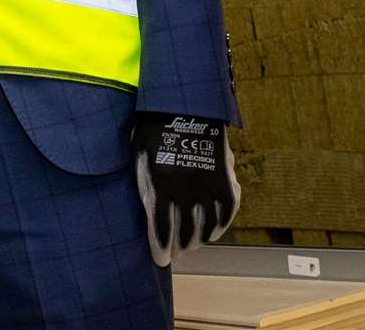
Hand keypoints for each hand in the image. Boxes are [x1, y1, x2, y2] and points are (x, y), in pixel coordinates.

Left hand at [132, 113, 239, 266]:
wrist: (183, 105)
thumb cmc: (152, 128)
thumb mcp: (138, 154)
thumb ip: (143, 182)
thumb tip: (146, 209)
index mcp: (160, 184)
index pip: (161, 227)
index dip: (160, 247)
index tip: (160, 260)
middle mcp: (185, 189)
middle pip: (184, 230)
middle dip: (179, 246)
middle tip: (176, 253)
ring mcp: (207, 185)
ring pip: (206, 225)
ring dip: (199, 240)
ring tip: (192, 246)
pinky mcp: (224, 179)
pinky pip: (225, 211)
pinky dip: (220, 225)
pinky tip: (213, 233)